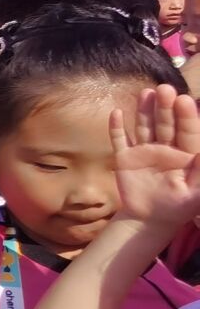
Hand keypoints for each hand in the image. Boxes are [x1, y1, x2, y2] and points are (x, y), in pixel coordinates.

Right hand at [110, 85, 199, 230]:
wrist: (151, 219)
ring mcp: (144, 151)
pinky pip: (120, 140)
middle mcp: (165, 147)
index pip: (188, 131)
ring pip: (144, 127)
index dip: (186, 116)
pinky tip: (116, 113)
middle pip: (166, 124)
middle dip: (165, 107)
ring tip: (146, 93)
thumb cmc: (180, 205)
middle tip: (165, 88)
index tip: (184, 100)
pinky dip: (117, 128)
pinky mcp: (125, 158)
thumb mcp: (198, 194)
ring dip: (144, 110)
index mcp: (186, 153)